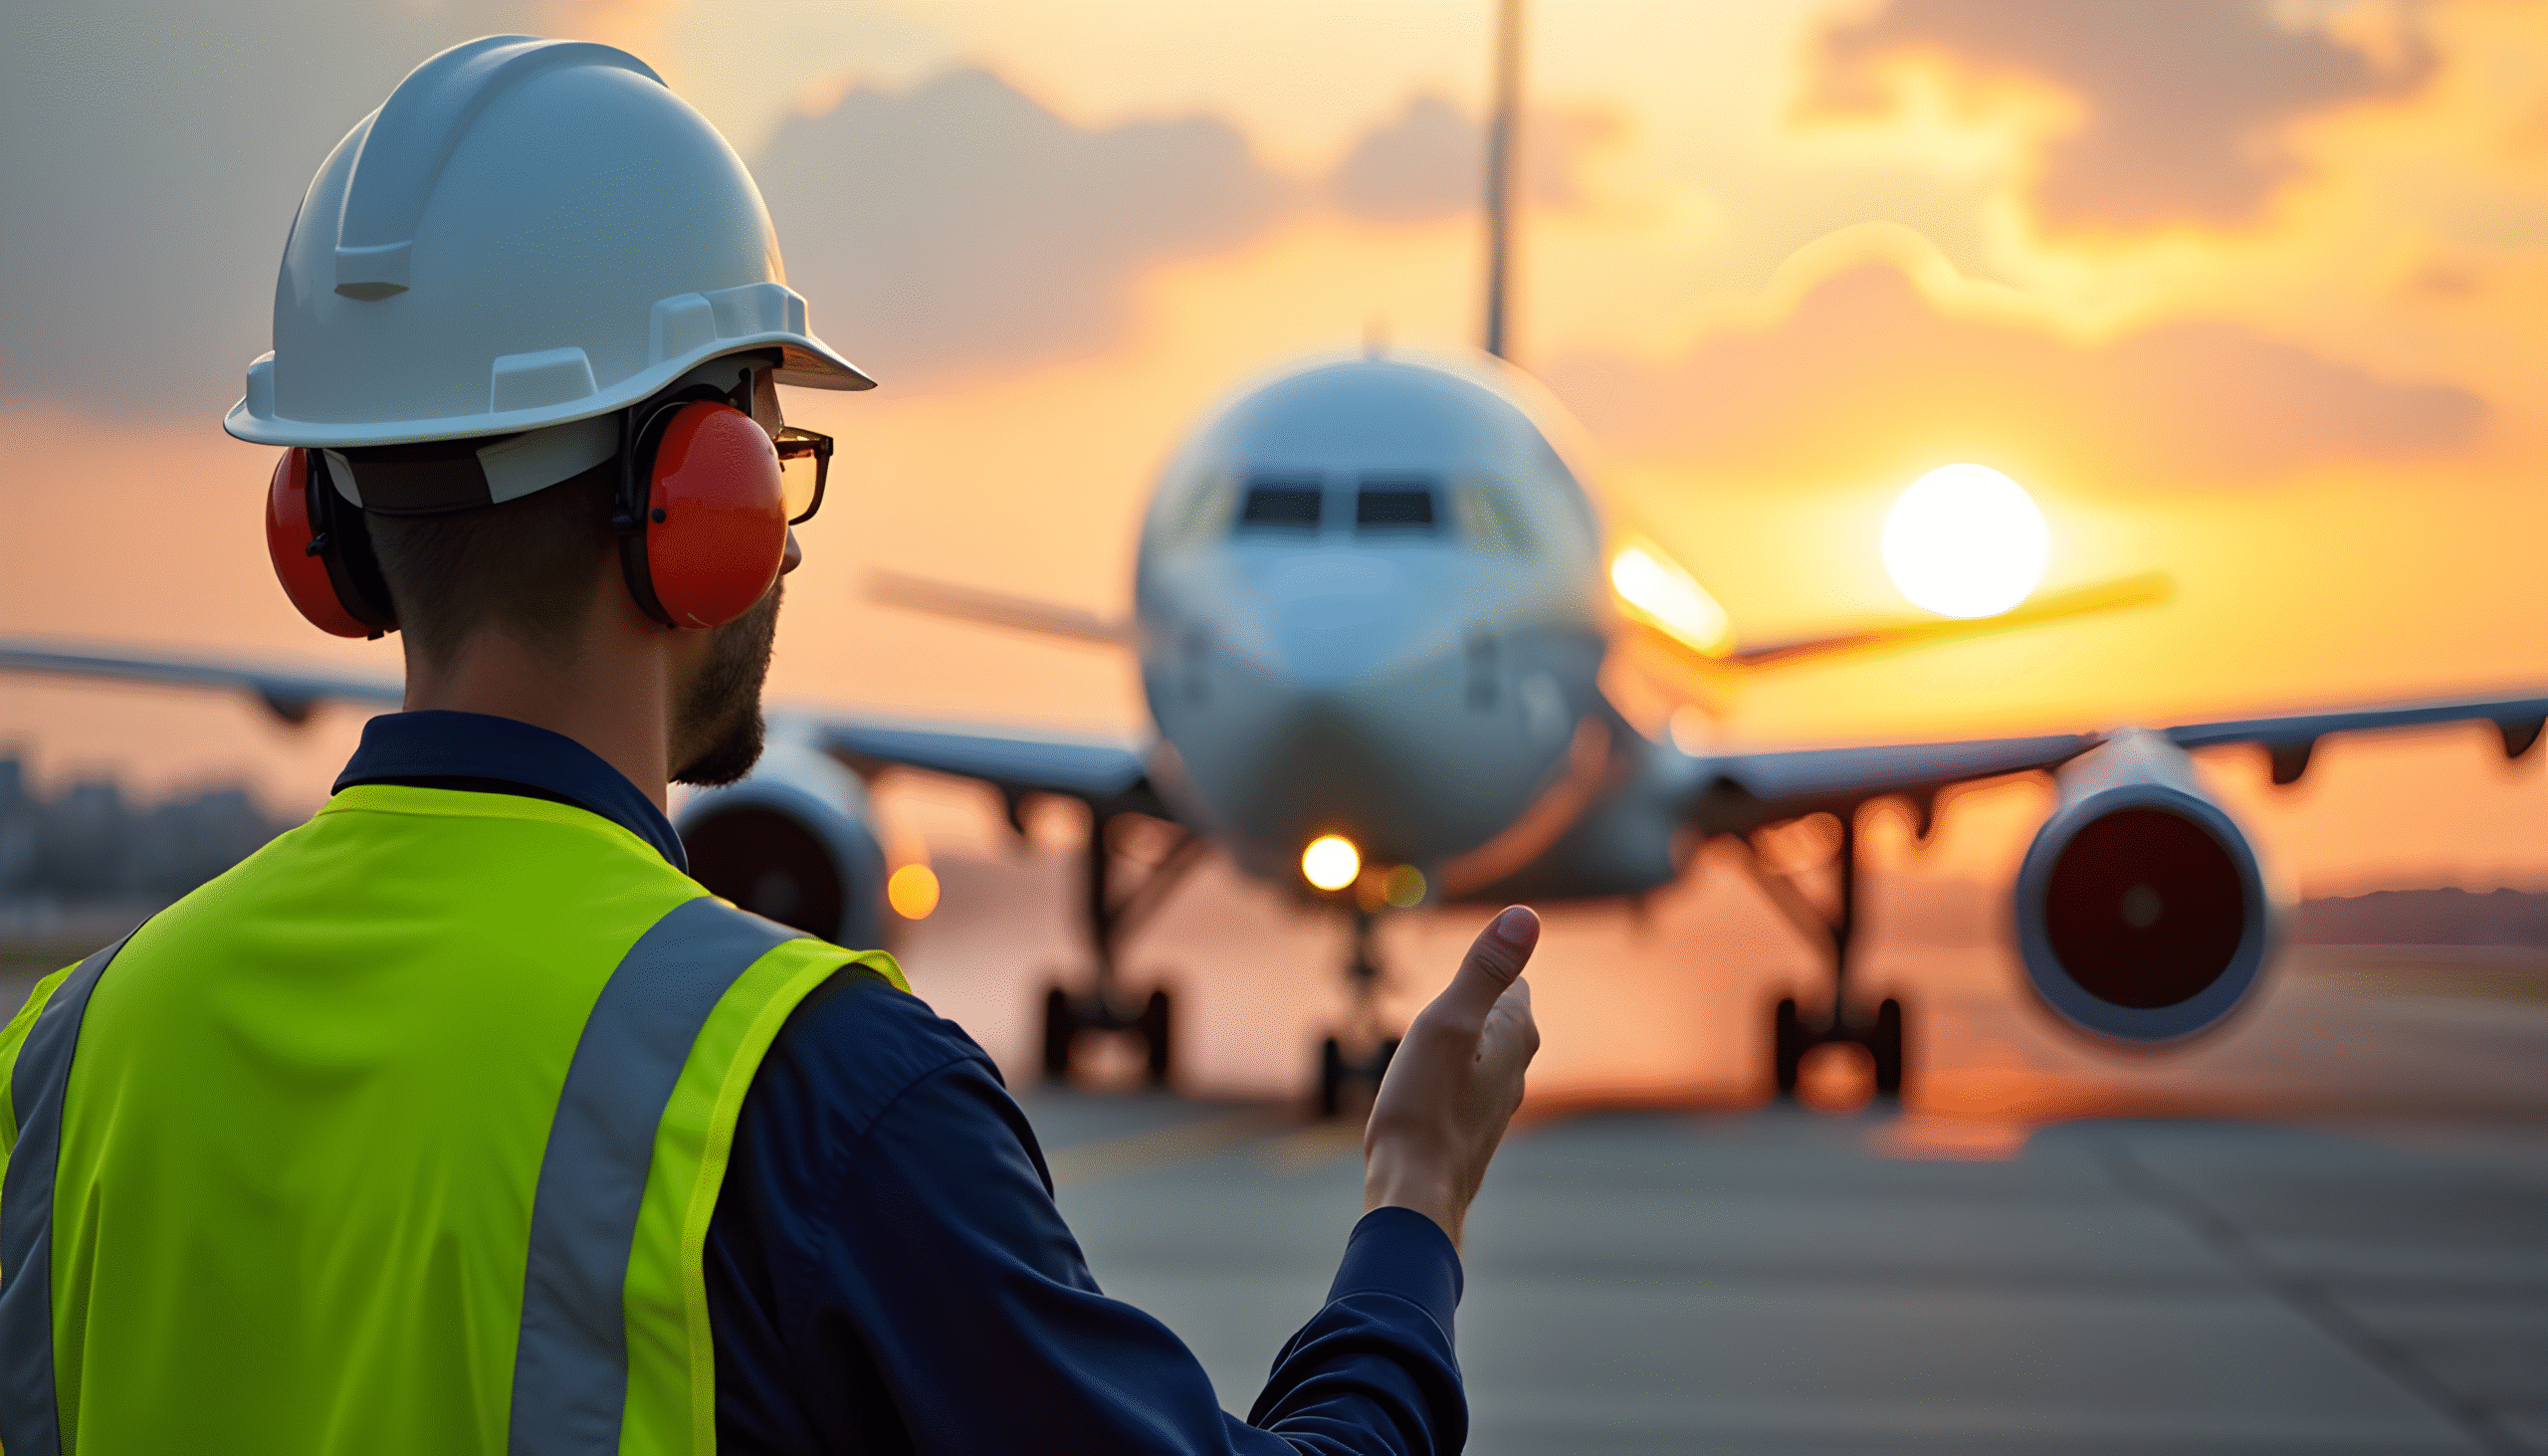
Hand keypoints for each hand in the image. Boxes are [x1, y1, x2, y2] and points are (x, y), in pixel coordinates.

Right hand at [1362, 905, 1541, 1247]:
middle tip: (1435, 1014)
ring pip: (1482, 1057)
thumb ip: (1484, 970)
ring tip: (1423, 1055)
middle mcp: (1516, 1072)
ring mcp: (1496, 1106)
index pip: (1515, 985)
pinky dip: (1446, 1081)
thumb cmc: (1424, 1108)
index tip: (1454, 982)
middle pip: (1500, 1020)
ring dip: (1456, 1048)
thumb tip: (1525, 915)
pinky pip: (1464, 1089)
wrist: (1415, 1193)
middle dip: (1470, 1009)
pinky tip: (1420, 1097)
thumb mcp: (1447, 1024)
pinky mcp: (1473, 1132)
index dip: (1482, 976)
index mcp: (1516, 1037)